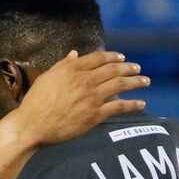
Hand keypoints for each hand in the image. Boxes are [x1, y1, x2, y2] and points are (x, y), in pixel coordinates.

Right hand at [13, 50, 148, 146]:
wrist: (33, 125)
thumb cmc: (35, 102)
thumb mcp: (46, 77)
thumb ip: (63, 65)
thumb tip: (74, 54)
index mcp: (72, 69)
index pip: (98, 58)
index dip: (113, 56)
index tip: (121, 57)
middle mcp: (84, 80)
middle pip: (113, 70)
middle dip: (128, 67)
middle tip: (137, 68)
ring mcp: (91, 97)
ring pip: (120, 85)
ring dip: (135, 82)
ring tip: (145, 81)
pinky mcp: (95, 115)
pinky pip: (119, 107)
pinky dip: (132, 104)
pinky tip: (141, 103)